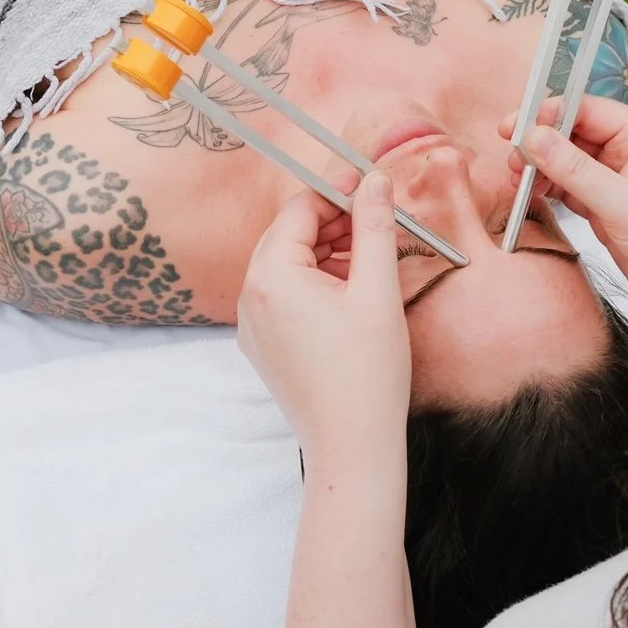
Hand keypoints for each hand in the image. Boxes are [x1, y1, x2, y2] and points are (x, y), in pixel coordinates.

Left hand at [237, 171, 410, 464]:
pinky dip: (314, 285)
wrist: (352, 446)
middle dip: (333, 223)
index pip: (299, 208)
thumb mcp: (377, 290)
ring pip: (287, 266)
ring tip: (371, 262)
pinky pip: (283, 298)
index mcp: (271, 275)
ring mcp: (251, 325)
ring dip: (327, 254)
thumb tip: (375, 181)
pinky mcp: (262, 347)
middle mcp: (249, 296)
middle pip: (289, 235)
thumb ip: (374, 226)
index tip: (373, 190)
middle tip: (378, 223)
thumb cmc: (367, 373)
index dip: (338, 193)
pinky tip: (351, 295)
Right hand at [501, 96, 627, 367]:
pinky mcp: (610, 211)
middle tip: (510, 162)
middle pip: (574, 134)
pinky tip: (532, 196)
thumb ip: (575, 171)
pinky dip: (551, 192)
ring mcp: (620, 183)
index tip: (512, 127)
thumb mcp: (625, 205)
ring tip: (516, 182)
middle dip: (540, 144)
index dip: (547, 114)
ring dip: (542, 170)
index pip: (587, 110)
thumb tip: (533, 137)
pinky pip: (573, 191)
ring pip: (570, 164)